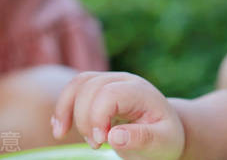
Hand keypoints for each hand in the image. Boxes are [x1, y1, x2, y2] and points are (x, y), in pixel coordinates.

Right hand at [52, 71, 183, 159]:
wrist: (166, 129)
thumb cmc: (165, 137)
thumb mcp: (162, 142)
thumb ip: (142, 139)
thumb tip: (114, 136)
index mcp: (141, 92)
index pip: (109, 94)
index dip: (97, 117)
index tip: (101, 143)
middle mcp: (125, 81)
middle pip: (90, 87)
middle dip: (84, 119)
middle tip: (96, 145)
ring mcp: (111, 82)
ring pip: (78, 83)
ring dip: (65, 109)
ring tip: (62, 134)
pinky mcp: (99, 90)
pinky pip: (74, 89)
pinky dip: (63, 107)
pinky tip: (60, 128)